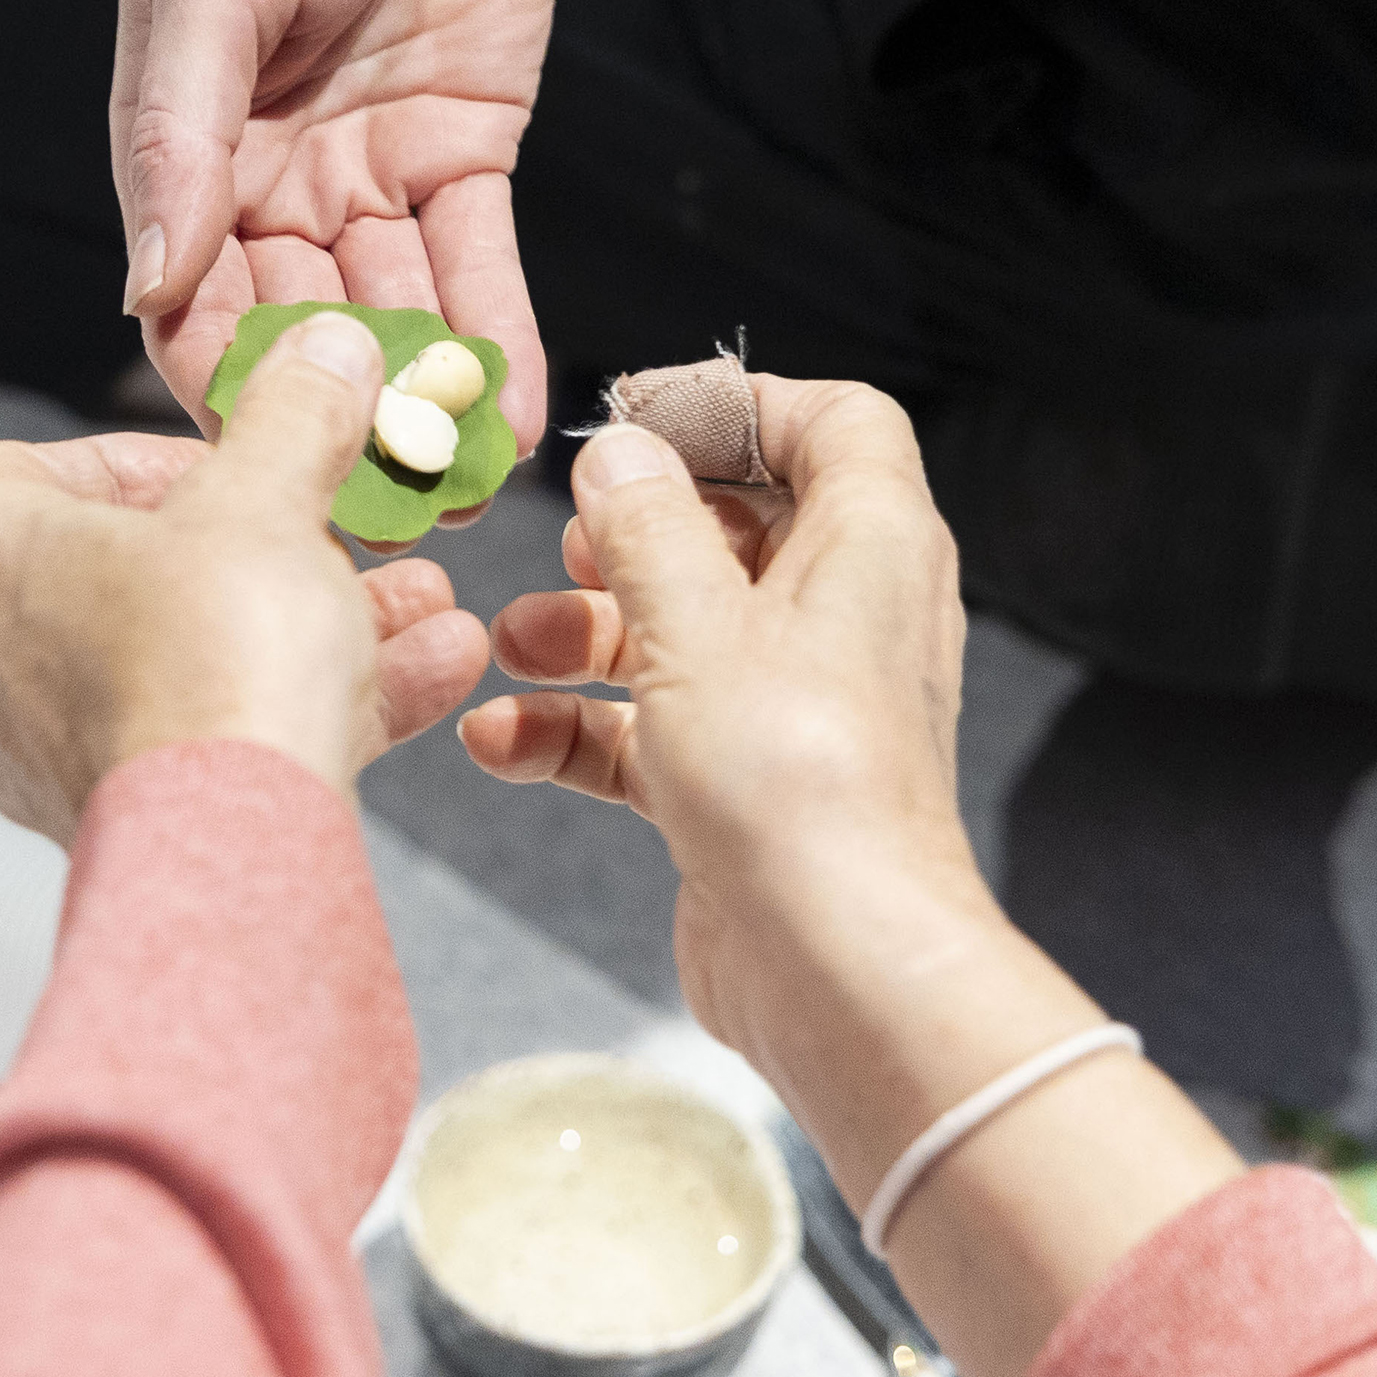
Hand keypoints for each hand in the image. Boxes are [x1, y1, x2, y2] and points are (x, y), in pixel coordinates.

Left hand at [0, 312, 491, 839]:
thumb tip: (325, 348)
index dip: (150, 455)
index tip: (242, 463)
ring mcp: (45, 747)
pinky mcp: (114, 818)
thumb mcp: (268, 496)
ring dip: (310, 621)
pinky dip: (305, 700)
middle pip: (138, 568)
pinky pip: (215, 734)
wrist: (231, 842)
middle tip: (344, 535)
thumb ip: (295, 413)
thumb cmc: (214, 654)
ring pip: (191, 656)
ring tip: (420, 603)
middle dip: (268, 546)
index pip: (40, 468)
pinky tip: (425, 673)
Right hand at [110, 0, 561, 470]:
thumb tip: (145, 290)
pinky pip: (478, 268)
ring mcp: (371, 173)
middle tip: (373, 522)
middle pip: (296, 332)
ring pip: (393, 317)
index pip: (189, 300)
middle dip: (332, 425)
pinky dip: (494, 342)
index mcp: (185, 145)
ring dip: (422, 406)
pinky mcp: (467, 153)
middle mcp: (271, 179)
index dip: (220, 387)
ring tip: (455, 495)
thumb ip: (176, 133)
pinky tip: (510, 421)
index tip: (259, 479)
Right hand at [459, 380, 985, 1068]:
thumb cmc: (797, 785)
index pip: (834, 425)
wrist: (839, 969)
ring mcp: (796, 707)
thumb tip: (619, 455)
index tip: (636, 413)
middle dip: (634, 532)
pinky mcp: (747, 786)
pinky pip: (654, 730)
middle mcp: (846, 618)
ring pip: (683, 632)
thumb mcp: (697, 625)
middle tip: (569, 543)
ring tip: (510, 643)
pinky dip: (581, 727)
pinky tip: (503, 740)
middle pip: (738, 529)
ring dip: (586, 631)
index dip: (737, 406)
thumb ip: (646, 526)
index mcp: (873, 546)